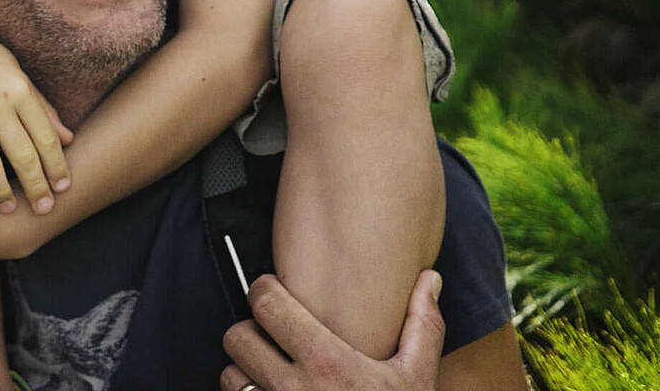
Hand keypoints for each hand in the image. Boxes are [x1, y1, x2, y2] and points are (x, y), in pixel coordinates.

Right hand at [0, 2, 72, 213]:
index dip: (57, 168)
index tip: (63, 189)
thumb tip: (67, 139)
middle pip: (23, 158)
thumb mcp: (16, 71)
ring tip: (7, 209)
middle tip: (43, 210)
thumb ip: (41, 106)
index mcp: (19, 89)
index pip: (46, 138)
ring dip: (1, 194)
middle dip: (37, 189)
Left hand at [220, 271, 443, 390]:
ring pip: (231, 374)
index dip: (265, 289)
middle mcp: (293, 389)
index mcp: (327, 363)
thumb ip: (422, 327)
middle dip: (250, 328)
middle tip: (269, 331)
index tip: (274, 289)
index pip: (267, 305)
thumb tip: (429, 278)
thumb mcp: (416, 379)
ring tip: (269, 368)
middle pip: (237, 337)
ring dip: (244, 368)